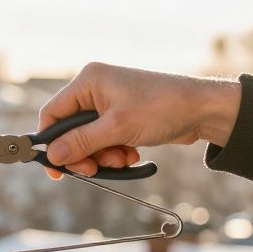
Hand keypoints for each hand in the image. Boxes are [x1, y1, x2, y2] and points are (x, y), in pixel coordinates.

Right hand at [38, 63, 241, 178]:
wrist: (201, 109)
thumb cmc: (161, 107)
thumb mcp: (117, 128)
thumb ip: (81, 142)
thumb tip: (53, 156)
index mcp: (88, 81)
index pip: (53, 114)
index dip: (51, 143)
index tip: (56, 170)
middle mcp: (95, 90)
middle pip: (70, 131)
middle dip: (84, 153)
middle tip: (94, 170)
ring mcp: (109, 104)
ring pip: (89, 140)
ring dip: (103, 156)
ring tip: (124, 158)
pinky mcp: (122, 117)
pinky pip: (106, 141)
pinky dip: (115, 152)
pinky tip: (132, 154)